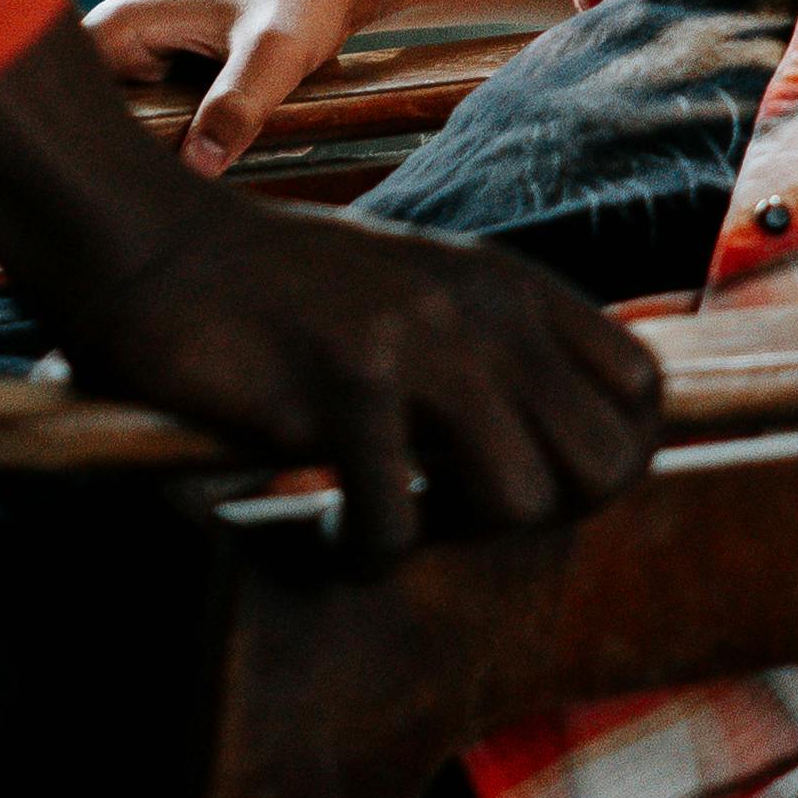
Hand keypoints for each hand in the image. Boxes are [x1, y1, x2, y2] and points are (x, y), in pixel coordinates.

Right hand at [67, 191, 662, 561]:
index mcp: (509, 286)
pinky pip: (395, 523)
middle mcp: (483, 311)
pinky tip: (318, 530)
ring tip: (379, 525)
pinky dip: (358, 554)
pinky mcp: (343, 388)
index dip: (602, 464)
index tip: (521, 489)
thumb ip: (492, 346)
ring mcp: (418, 345)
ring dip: (449, 542)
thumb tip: (561, 452)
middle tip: (448, 518)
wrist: (156, 243)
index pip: (641, 393)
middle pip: (604, 465)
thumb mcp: (416, 289)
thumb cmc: (278, 287)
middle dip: (536, 518)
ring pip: (520, 499)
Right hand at [83, 0, 376, 172]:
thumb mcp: (275, 50)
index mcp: (123, 26)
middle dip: (128, 162)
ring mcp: (152, 69)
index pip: (67, 94)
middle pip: (98, 123)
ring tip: (188, 190)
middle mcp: (126, 47)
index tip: (109, 185)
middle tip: (163, 201)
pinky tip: (224, 164)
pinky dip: (196, 152)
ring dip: (166, 163)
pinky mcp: (180, 88)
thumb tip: (198, 166)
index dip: (77, 141)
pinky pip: (171, 133)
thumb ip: (238, 103)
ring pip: (137, 134)